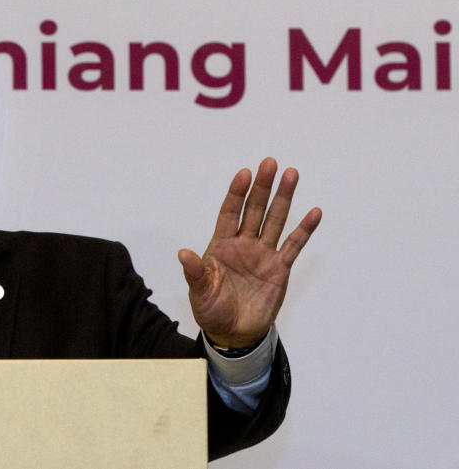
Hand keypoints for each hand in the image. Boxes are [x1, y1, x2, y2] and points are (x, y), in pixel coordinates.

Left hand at [177, 158, 321, 347]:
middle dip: (262, 187)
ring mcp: (263, 254)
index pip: (229, 212)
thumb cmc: (211, 309)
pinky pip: (294, 245)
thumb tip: (183, 253)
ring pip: (275, 220)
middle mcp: (243, 244)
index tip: (244, 173)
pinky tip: (314, 212)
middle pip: (254, 209)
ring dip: (283, 198)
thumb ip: (195, 271)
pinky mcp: (279, 269)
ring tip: (291, 174)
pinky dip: (304, 229)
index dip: (236, 193)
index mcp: (221, 245)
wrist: (233, 332)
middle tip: (270, 163)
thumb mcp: (199, 291)